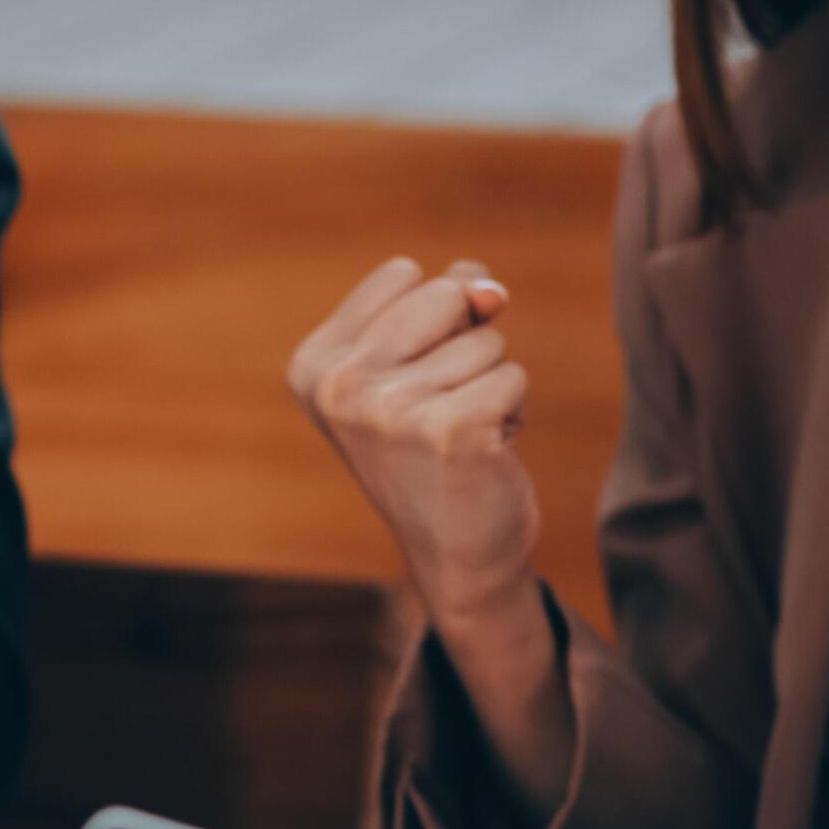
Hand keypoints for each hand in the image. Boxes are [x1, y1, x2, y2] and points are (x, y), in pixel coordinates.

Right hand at [287, 257, 539, 626]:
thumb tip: (489, 291)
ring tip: (461, 435)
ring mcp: (390, 410)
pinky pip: (513, 377)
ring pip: (486, 340)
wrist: (456, 553)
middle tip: (442, 407)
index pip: (403, 275)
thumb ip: (448, 301)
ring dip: (490, 384)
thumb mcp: (418, 362)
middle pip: (445, 295)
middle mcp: (340, 387)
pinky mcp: (450, 432)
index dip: (430, 319)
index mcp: (314, 365)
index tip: (411, 381)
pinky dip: (514, 410)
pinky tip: (485, 451)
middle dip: (465, 343)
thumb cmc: (435, 449)